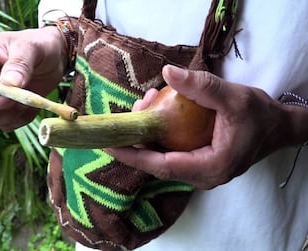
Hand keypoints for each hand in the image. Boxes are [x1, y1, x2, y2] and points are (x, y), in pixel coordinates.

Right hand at [0, 27, 65, 130]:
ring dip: (3, 116)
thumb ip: (20, 63)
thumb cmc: (38, 45)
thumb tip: (9, 84)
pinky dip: (18, 120)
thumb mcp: (31, 47)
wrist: (54, 59)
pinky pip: (2, 126)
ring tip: (26, 101)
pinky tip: (31, 107)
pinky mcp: (2, 113)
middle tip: (7, 101)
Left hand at [105, 65, 290, 188]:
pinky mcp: (199, 164)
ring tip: (146, 105)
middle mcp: (203, 176)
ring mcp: (200, 172)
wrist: (278, 128)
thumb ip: (202, 86)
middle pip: (158, 163)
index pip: (163, 166)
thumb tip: (168, 72)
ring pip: (163, 158)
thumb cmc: (260, 116)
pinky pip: (171, 153)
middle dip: (138, 140)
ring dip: (148, 135)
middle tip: (133, 110)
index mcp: (211, 167)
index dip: (134, 156)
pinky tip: (157, 112)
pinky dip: (159, 135)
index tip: (110, 145)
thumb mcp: (234, 97)